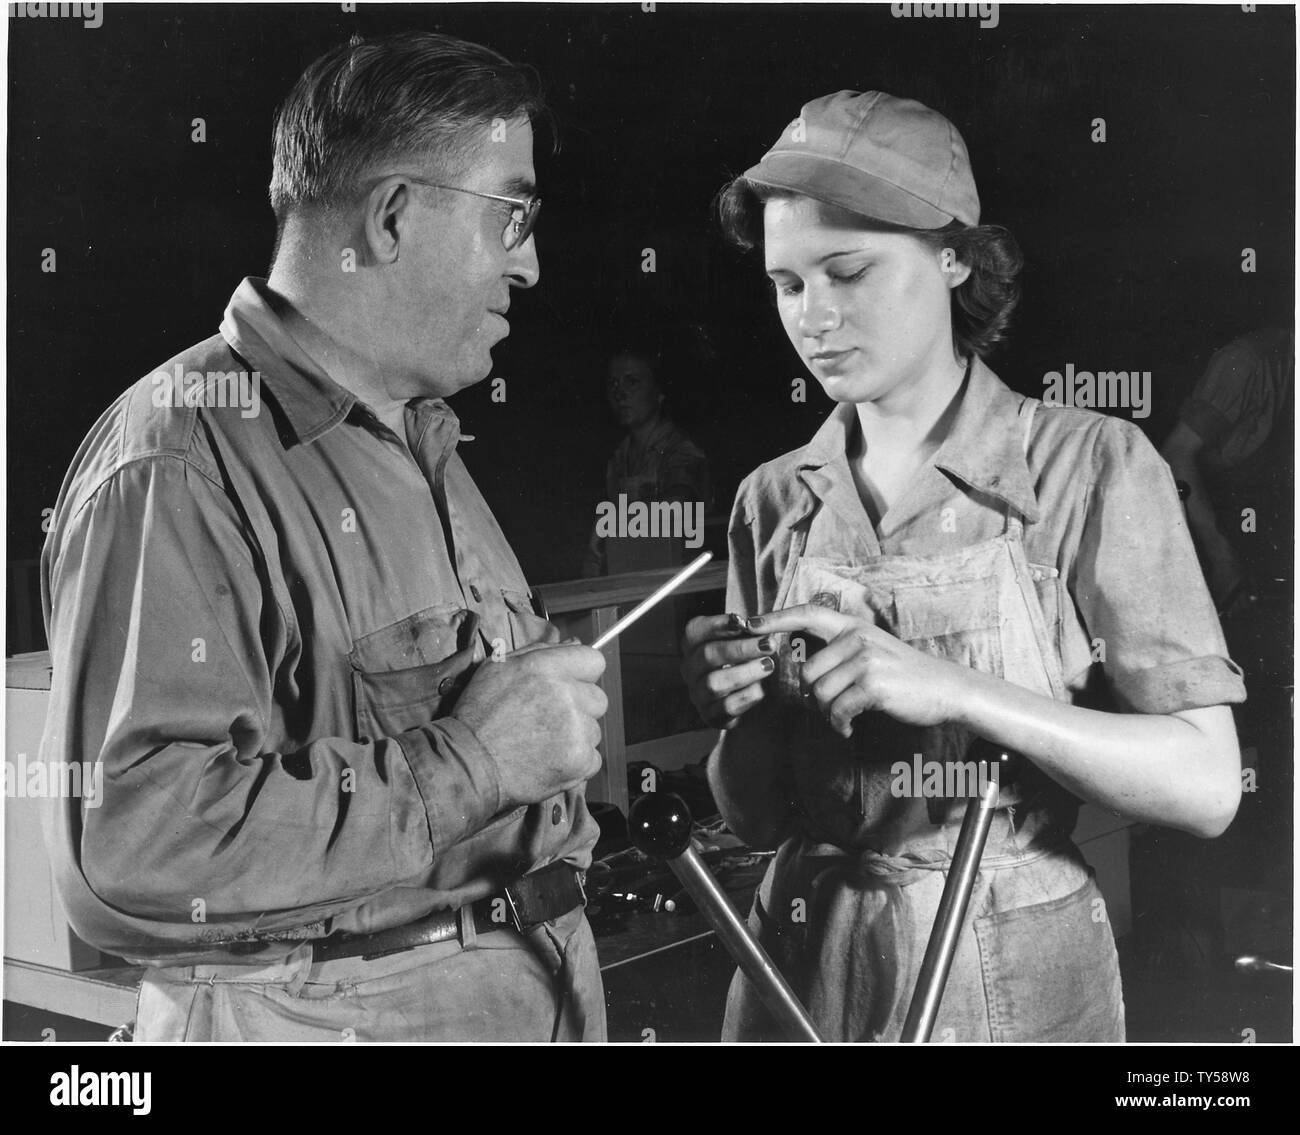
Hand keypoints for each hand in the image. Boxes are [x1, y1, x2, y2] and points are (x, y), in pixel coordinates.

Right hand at [453, 641, 607, 806]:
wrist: (468, 763)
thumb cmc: (479, 715)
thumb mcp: (498, 667)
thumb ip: (540, 651)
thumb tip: (574, 643)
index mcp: (548, 667)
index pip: (594, 661)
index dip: (582, 673)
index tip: (570, 685)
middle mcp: (566, 694)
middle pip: (598, 698)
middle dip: (579, 707)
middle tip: (549, 719)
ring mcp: (576, 729)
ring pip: (593, 730)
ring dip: (576, 736)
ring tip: (543, 742)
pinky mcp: (579, 759)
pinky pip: (593, 758)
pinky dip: (576, 762)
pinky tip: (550, 760)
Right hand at [680, 613, 776, 727]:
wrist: (753, 699)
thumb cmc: (748, 661)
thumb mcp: (746, 641)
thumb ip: (749, 631)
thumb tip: (756, 624)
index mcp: (693, 646)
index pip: (695, 631)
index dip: (719, 625)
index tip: (744, 622)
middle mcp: (690, 669)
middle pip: (707, 655)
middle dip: (741, 648)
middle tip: (768, 644)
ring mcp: (698, 694)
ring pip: (714, 683)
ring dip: (745, 672)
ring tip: (769, 666)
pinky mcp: (711, 716)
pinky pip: (726, 707)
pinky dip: (747, 696)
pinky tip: (763, 689)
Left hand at [746, 605, 967, 736]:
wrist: (945, 689)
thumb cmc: (904, 675)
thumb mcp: (873, 649)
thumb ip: (841, 651)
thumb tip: (805, 670)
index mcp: (852, 627)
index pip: (808, 613)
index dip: (775, 617)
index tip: (749, 623)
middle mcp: (856, 638)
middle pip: (807, 672)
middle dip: (813, 697)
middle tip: (833, 709)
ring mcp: (865, 660)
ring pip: (819, 693)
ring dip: (827, 714)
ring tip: (844, 719)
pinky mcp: (872, 685)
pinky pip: (837, 710)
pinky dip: (839, 725)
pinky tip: (849, 729)